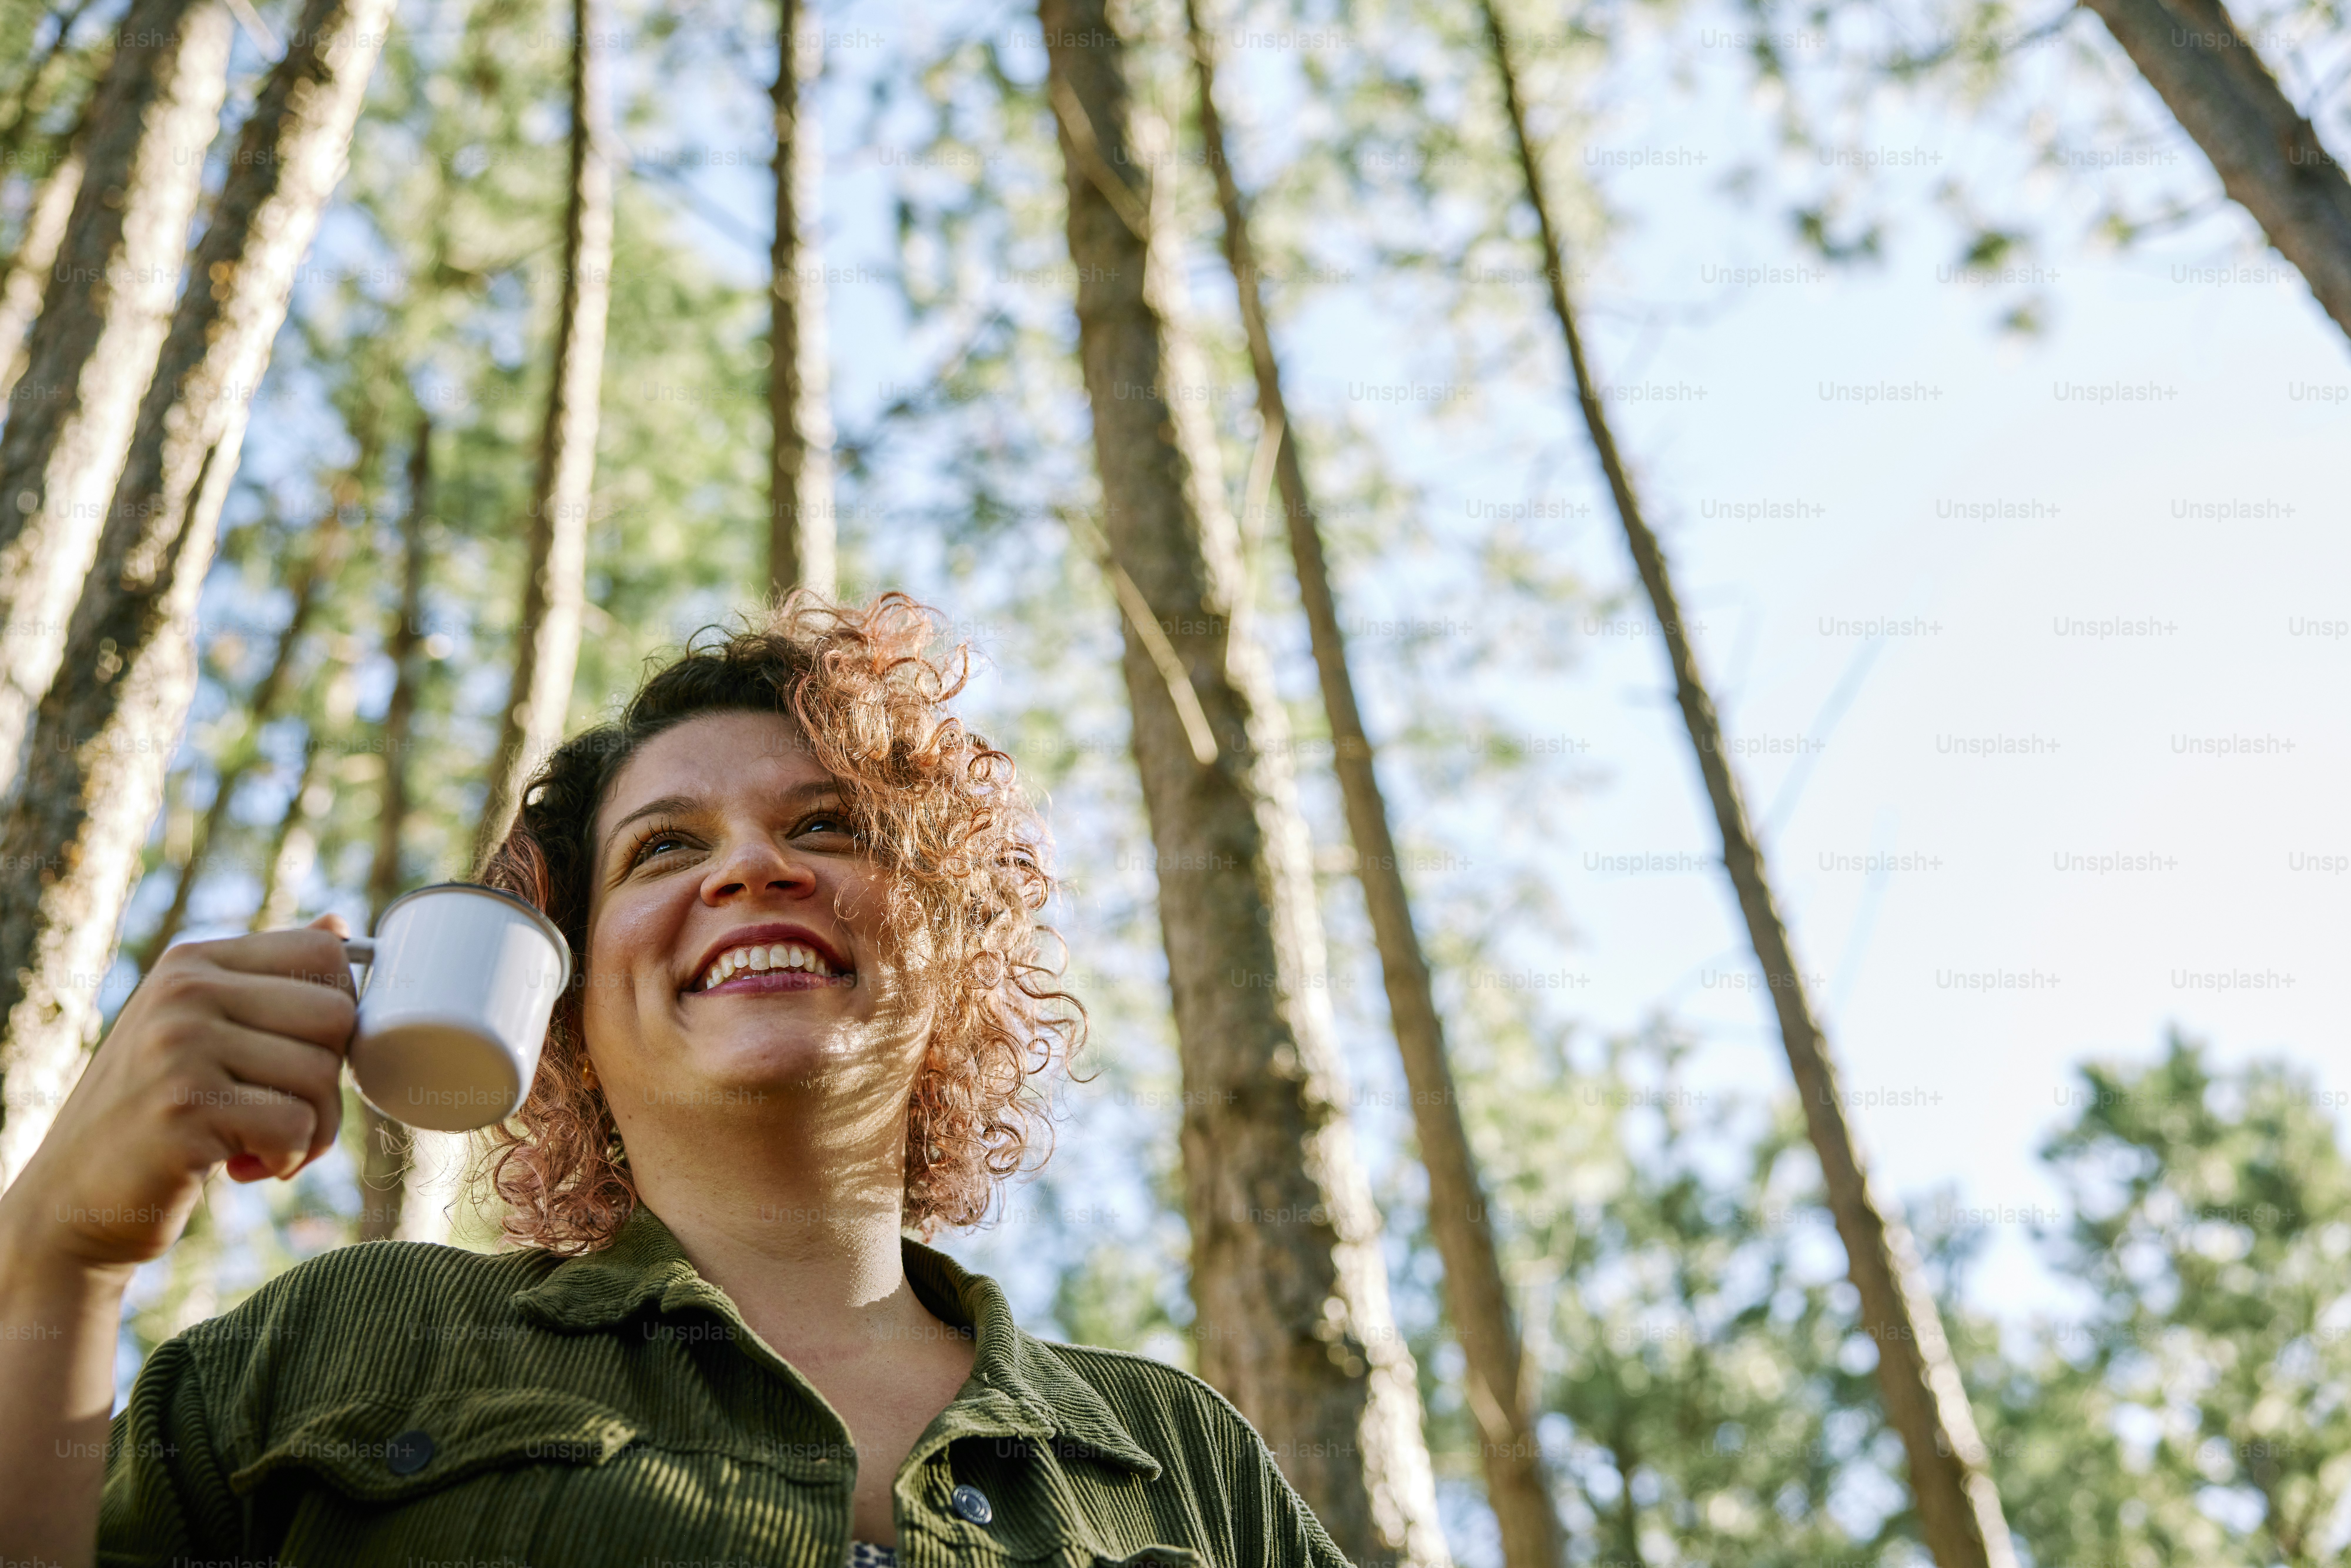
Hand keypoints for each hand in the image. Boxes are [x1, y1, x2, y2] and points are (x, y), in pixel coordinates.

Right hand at [0, 915, 357, 1274]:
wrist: (74, 1196)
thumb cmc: (156, 1112)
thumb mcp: (203, 1029)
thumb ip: (269, 982)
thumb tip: (340, 925)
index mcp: (193, 962)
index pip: (323, 951)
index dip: (342, 1011)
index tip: (305, 1057)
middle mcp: (184, 992)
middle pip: (336, 1015)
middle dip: (332, 1080)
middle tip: (290, 1115)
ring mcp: (179, 1048)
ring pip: (322, 1075)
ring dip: (313, 1130)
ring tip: (265, 1146)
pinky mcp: (184, 1109)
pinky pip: (294, 1127)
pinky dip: (286, 1159)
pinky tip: (243, 1167)